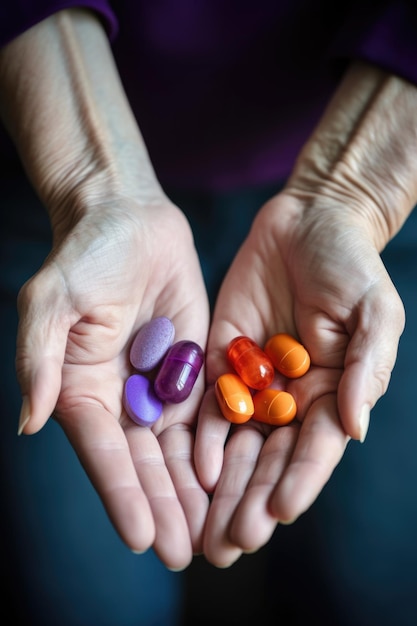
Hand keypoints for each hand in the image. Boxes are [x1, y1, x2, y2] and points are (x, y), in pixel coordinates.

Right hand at [1, 9, 210, 570]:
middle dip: (165, 507)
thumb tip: (29, 421)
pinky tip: (234, 481)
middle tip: (188, 553)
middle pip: (144, 463)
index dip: (122, 494)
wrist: (129, 221)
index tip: (143, 537)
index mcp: (81, 390)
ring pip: (178, 450)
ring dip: (194, 493)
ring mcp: (159, 386)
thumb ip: (38, 359)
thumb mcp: (51, 301)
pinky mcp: (194, 368)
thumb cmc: (85, 255)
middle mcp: (121, 398)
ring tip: (216, 533)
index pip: (103, 452)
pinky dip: (217, 450)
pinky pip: (207, 416)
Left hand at [195, 190, 403, 566]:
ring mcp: (255, 382)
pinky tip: (194, 466)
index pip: (316, 449)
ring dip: (223, 486)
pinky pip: (211, 404)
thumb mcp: (374, 312)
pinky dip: (203, 436)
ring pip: (238, 444)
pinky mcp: (222, 359)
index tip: (281, 512)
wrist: (309, 223)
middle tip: (232, 543)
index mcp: (334, 393)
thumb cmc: (351, 265)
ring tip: (208, 528)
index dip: (299, 481)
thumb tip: (355, 430)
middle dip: (253, 500)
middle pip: (271, 459)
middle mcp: (293, 398)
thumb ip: (367, 369)